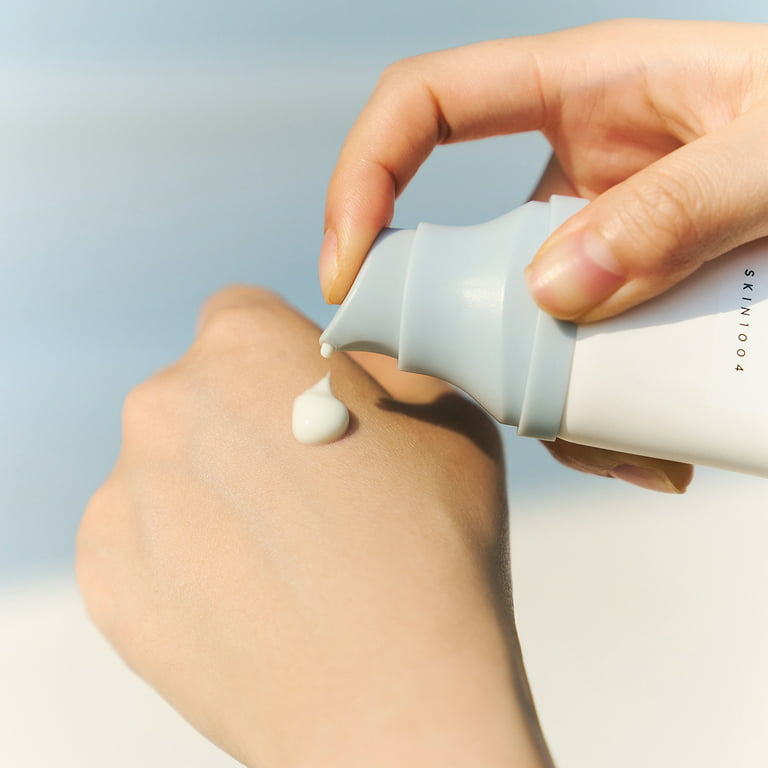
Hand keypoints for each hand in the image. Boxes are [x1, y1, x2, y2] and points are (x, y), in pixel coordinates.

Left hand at [77, 287, 553, 767]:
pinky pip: (147, 535)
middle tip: (311, 485)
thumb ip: (381, 360)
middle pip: (202, 390)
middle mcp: (164, 404)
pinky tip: (250, 589)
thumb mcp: (444, 406)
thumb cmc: (432, 541)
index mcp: (243, 343)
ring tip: (284, 549)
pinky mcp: (106, 574)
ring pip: (173, 465)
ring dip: (216, 486)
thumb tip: (346, 359)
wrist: (393, 694)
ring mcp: (125, 491)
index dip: (286, 355)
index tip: (316, 402)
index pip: (246, 313)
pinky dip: (187, 551)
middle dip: (249, 418)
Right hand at [319, 18, 767, 491]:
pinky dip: (596, 420)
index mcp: (581, 87)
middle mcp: (574, 166)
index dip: (362, 178)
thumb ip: (683, 205)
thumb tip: (554, 292)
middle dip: (445, 323)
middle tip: (481, 394)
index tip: (350, 272)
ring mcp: (596, 238)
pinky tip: (654, 453)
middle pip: (453, 241)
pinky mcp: (625, 297)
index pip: (419, 108)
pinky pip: (574, 359)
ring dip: (540, 395)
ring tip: (624, 449)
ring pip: (516, 325)